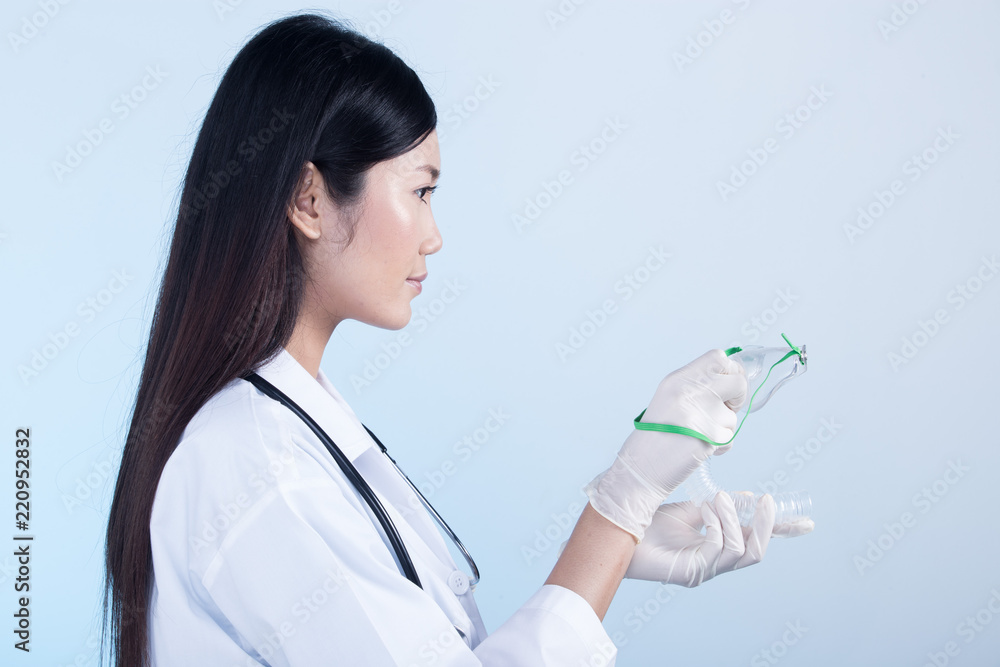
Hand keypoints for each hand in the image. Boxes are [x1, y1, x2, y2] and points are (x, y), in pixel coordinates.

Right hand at [583, 349, 746, 542]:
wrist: (641, 466)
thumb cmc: (656, 435)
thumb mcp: (671, 398)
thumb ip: (697, 386)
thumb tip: (732, 381)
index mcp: (679, 379)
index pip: (718, 357)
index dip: (730, 370)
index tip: (728, 386)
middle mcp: (690, 391)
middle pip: (737, 380)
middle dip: (740, 396)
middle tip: (727, 408)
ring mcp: (702, 413)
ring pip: (734, 415)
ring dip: (724, 427)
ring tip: (698, 435)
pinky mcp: (710, 437)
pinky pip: (730, 437)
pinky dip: (721, 445)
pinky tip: (700, 448)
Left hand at [624, 491, 788, 586]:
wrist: (621, 531)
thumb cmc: (649, 523)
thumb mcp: (689, 509)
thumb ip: (717, 506)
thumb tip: (745, 496)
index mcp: (717, 544)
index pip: (756, 540)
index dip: (781, 532)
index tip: (807, 523)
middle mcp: (715, 561)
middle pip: (756, 552)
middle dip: (765, 526)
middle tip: (765, 501)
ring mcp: (704, 570)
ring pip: (739, 550)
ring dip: (732, 519)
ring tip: (717, 498)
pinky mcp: (691, 573)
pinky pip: (717, 549)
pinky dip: (716, 526)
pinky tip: (704, 512)